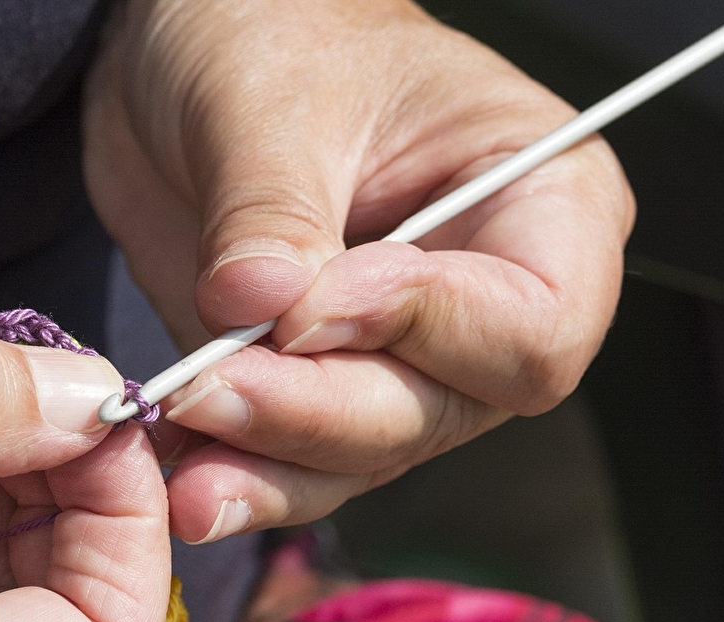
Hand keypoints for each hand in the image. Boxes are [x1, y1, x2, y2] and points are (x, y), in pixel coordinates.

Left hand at [85, 0, 633, 542]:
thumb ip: (271, 210)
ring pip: (365, 452)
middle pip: (440, 408)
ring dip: (271, 466)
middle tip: (212, 389)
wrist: (190, 50)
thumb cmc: (274, 29)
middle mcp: (484, 300)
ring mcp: (401, 354)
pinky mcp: (318, 386)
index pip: (535, 322)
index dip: (428, 329)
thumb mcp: (270, 99)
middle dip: (320, 410)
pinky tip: (182, 475)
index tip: (311, 307)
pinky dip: (238, 475)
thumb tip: (259, 303)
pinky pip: (294, 460)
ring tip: (188, 468)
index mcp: (541, 202)